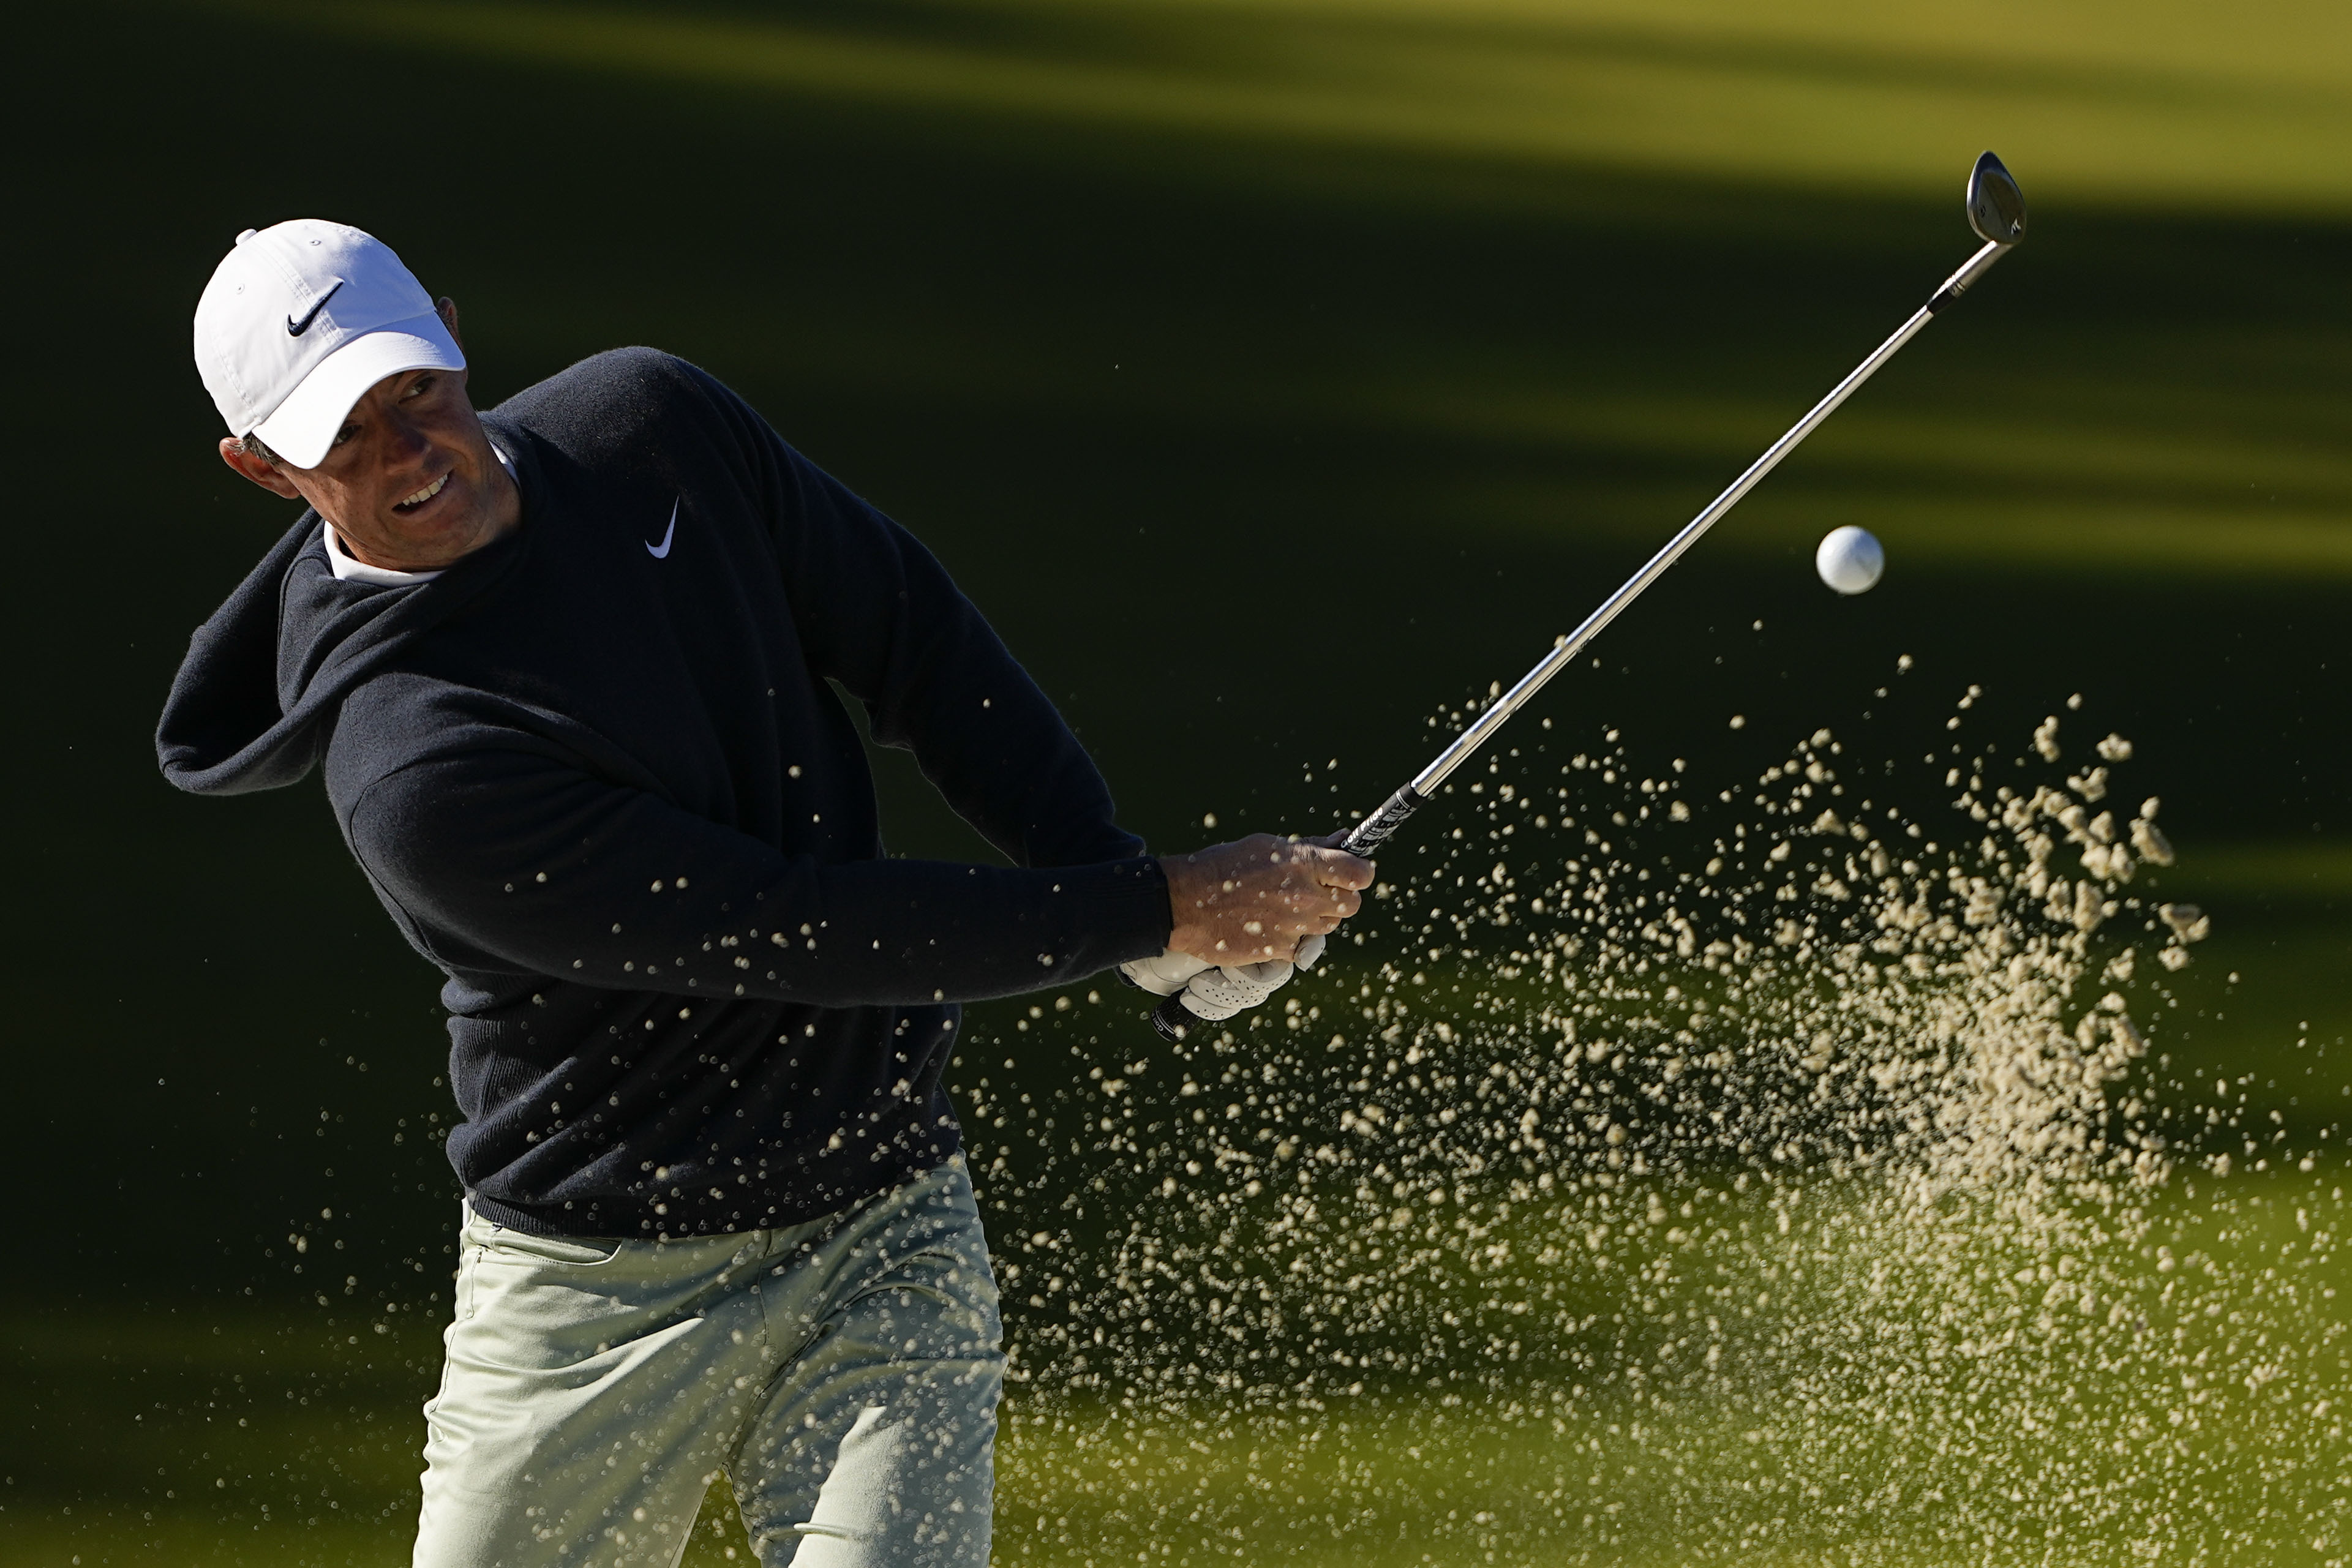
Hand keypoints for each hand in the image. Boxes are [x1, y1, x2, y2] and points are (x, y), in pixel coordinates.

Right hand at [1161, 834, 1372, 964]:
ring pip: (1327, 927)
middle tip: (1314, 892)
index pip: (1360, 874)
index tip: (1350, 873)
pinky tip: (1266, 926)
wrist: (1184, 903)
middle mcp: (1305, 897)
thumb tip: (1343, 842)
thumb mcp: (1267, 845)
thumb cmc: (1223, 866)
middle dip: (1338, 898)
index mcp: (1304, 864)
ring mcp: (1294, 927)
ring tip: (1282, 907)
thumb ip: (1309, 848)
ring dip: (1314, 919)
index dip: (1359, 873)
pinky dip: (1289, 939)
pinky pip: (1300, 946)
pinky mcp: (1279, 951)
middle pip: (1350, 905)